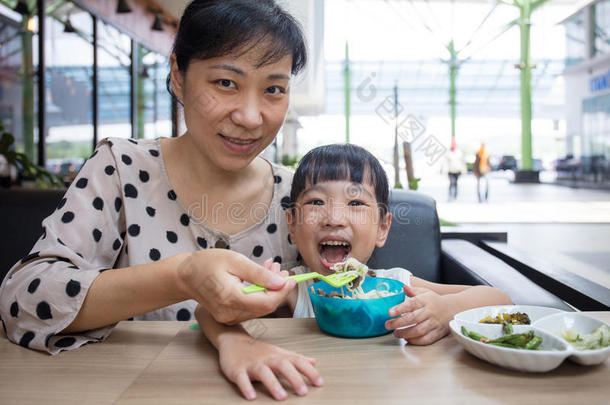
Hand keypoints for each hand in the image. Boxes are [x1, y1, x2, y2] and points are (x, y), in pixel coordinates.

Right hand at [175, 250, 295, 323]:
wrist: (184, 275)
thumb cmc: (206, 264)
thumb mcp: (235, 261)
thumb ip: (258, 273)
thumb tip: (280, 282)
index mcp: (230, 298)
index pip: (266, 302)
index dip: (282, 292)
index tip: (291, 278)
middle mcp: (230, 313)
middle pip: (265, 306)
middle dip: (277, 288)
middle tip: (280, 268)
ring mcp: (229, 317)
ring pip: (259, 306)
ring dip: (269, 289)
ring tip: (270, 268)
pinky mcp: (229, 316)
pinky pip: (251, 307)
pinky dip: (259, 293)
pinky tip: (260, 278)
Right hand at [218, 334, 323, 400]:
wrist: (233, 341)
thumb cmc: (258, 350)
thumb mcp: (278, 352)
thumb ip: (296, 358)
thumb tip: (314, 362)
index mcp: (278, 355)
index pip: (297, 361)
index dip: (309, 372)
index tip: (320, 383)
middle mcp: (267, 358)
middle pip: (282, 365)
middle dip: (294, 378)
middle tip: (303, 392)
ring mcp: (252, 364)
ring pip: (264, 372)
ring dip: (273, 384)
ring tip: (281, 397)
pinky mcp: (237, 370)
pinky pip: (242, 378)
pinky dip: (246, 387)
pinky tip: (251, 397)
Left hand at [384, 285, 450, 344]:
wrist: (454, 308)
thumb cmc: (435, 300)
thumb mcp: (425, 292)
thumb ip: (413, 290)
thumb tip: (403, 287)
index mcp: (425, 300)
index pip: (412, 304)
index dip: (400, 308)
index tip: (390, 312)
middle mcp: (430, 312)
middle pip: (413, 318)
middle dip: (399, 323)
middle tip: (388, 325)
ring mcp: (434, 323)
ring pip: (419, 330)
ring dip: (406, 333)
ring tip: (396, 333)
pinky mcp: (438, 333)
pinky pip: (426, 339)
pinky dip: (416, 341)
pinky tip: (407, 339)